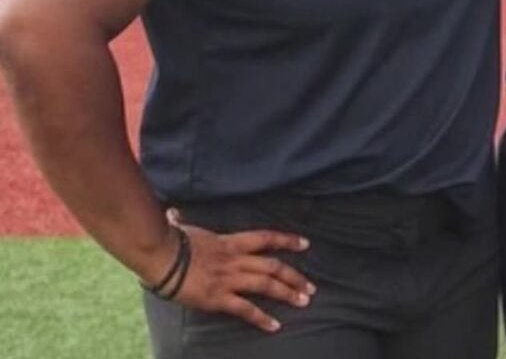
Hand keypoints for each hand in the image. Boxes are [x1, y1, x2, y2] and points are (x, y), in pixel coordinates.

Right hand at [164, 223, 315, 332]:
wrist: (160, 255)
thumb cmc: (168, 241)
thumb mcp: (184, 229)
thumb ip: (184, 222)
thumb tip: (173, 214)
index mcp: (230, 242)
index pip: (266, 238)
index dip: (287, 241)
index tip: (305, 244)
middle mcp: (235, 260)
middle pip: (273, 266)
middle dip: (294, 277)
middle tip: (311, 287)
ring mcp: (229, 279)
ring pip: (266, 285)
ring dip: (287, 293)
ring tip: (303, 301)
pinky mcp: (218, 297)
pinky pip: (245, 309)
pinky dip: (261, 318)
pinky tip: (274, 326)